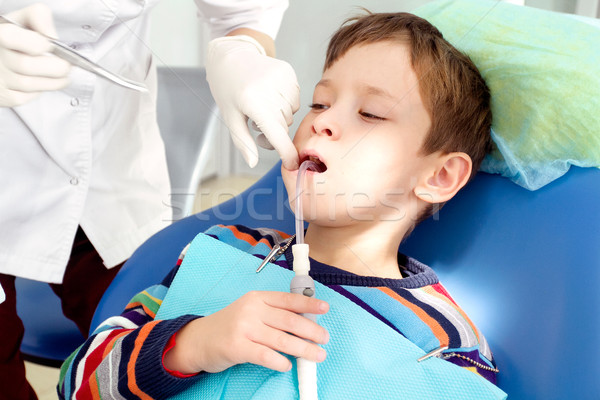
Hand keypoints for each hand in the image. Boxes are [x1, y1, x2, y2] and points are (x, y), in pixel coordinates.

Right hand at [0, 4, 70, 106]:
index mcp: (0, 33)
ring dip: (54, 82)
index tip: (50, 45)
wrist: (0, 59)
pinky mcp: (2, 95)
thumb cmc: (14, 39)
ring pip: (29, 85)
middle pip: (26, 65)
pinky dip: (38, 92)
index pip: (12, 37)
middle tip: (67, 66)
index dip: (37, 43)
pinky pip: (25, 98)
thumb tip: (52, 35)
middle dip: (55, 68)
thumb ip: (39, 17)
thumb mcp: (23, 20)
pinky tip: (41, 83)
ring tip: (63, 76)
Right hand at [163, 291, 328, 373]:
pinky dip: (280, 361)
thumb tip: (305, 320)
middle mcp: (252, 310)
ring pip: (281, 339)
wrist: (199, 339)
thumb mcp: (250, 311)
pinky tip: (288, 365)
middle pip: (289, 320)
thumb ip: (273, 313)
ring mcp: (244, 328)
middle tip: (325, 338)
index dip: (309, 303)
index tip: (324, 308)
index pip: (288, 299)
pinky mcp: (237, 347)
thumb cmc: (230, 326)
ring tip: (317, 355)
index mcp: (258, 298)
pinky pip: (265, 356)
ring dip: (303, 348)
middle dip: (311, 330)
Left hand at [205, 35, 299, 169]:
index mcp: (253, 102)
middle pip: (284, 126)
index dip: (286, 153)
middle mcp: (270, 90)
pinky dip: (285, 102)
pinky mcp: (289, 72)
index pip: (277, 134)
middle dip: (274, 132)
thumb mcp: (231, 118)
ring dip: (279, 116)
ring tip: (262, 106)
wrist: (231, 57)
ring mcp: (282, 79)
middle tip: (256, 125)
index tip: (292, 165)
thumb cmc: (228, 90)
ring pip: (291, 114)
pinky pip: (295, 99)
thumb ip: (243, 142)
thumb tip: (252, 164)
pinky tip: (270, 94)